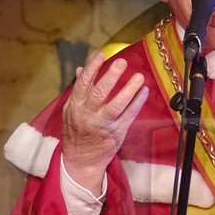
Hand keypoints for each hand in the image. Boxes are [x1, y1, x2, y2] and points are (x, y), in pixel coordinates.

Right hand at [62, 51, 148, 192]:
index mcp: (76, 106)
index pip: (83, 84)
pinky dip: (137, 103)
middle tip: (122, 62)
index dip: (92, 68)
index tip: (101, 54)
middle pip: (100, 93)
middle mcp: (88, 114)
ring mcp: (103, 124)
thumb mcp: (71, 110)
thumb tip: (80, 69)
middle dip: (111, 76)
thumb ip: (78, 90)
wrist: (81, 159)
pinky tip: (144, 92)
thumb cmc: (76, 131)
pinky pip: (128, 116)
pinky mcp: (116, 133)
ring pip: (116, 106)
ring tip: (139, 77)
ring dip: (129, 90)